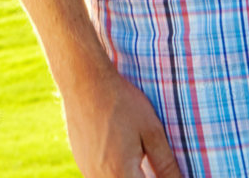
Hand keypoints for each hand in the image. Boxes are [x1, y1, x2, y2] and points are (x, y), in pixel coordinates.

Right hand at [63, 66, 182, 177]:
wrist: (84, 80)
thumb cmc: (121, 102)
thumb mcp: (152, 131)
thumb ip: (166, 165)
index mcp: (121, 174)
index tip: (165, 171)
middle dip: (144, 176)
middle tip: (149, 156)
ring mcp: (88, 171)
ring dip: (129, 175)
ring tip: (138, 154)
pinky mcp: (82, 162)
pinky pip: (102, 176)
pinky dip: (116, 171)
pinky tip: (122, 151)